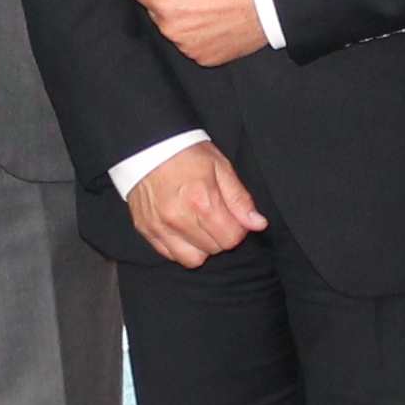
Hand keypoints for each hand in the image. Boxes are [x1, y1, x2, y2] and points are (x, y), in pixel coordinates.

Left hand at [126, 0, 266, 65]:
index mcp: (162, 1)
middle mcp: (171, 29)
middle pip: (157, 10)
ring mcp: (187, 47)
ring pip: (174, 28)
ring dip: (185, 17)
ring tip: (212, 3)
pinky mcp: (204, 58)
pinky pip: (192, 44)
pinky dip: (200, 34)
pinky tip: (217, 20)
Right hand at [126, 142, 267, 268]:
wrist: (148, 145)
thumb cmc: (186, 153)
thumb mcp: (221, 167)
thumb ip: (240, 199)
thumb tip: (258, 224)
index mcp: (202, 201)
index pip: (231, 238)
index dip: (238, 228)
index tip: (233, 216)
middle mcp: (179, 218)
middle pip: (214, 249)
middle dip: (221, 235)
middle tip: (215, 215)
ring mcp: (160, 226)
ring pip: (193, 259)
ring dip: (201, 246)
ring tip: (199, 225)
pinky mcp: (146, 229)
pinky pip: (170, 255)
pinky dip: (181, 247)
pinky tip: (183, 229)